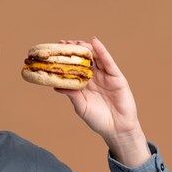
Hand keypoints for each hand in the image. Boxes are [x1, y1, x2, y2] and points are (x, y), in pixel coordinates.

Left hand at [55, 37, 150, 166]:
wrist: (116, 129)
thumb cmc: (98, 120)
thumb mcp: (80, 106)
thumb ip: (71, 94)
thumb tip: (55, 86)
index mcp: (84, 84)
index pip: (74, 68)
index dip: (65, 59)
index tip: (55, 52)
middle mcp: (94, 78)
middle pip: (83, 60)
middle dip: (74, 51)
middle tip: (63, 44)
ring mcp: (106, 76)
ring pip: (95, 58)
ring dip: (86, 48)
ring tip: (76, 42)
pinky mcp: (116, 77)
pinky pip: (108, 62)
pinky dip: (102, 51)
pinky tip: (95, 42)